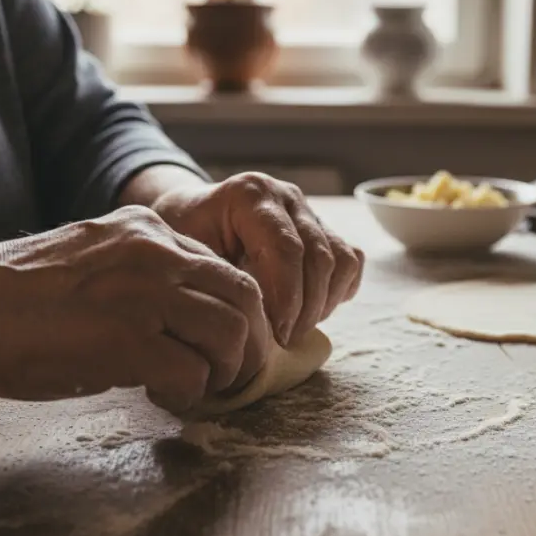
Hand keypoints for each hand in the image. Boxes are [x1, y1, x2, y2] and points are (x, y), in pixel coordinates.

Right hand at [0, 205, 270, 414]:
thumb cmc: (18, 298)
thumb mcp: (95, 261)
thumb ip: (145, 277)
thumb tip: (189, 319)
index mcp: (146, 230)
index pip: (228, 269)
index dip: (242, 314)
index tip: (233, 344)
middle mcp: (155, 253)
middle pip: (245, 299)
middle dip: (251, 346)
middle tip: (235, 377)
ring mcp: (144, 295)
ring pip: (231, 335)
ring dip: (226, 372)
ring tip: (200, 389)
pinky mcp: (128, 341)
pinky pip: (193, 373)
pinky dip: (189, 394)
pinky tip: (163, 396)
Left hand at [150, 172, 364, 345]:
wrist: (193, 214)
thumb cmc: (185, 238)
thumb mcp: (188, 254)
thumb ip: (221, 278)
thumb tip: (254, 318)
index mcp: (250, 195)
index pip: (286, 249)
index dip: (288, 297)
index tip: (278, 334)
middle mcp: (285, 196)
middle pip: (318, 256)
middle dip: (307, 308)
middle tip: (286, 341)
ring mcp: (308, 209)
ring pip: (341, 259)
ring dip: (325, 302)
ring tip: (297, 327)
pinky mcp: (324, 227)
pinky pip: (351, 260)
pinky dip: (340, 290)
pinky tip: (313, 309)